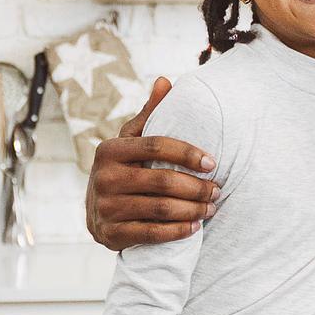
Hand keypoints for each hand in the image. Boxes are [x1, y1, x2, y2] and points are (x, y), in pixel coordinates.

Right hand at [85, 77, 218, 249]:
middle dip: (198, 187)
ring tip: (212, 207)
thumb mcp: (131, 140)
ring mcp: (105, 207)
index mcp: (111, 150)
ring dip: (193, 210)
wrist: (96, 212)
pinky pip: (151, 233)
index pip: (157, 146)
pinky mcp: (110, 233)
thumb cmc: (124, 168)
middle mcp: (104, 178)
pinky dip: (178, 231)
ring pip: (161, 208)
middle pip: (164, 180)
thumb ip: (150, 114)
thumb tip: (165, 80)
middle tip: (218, 190)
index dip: (188, 153)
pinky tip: (195, 227)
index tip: (213, 162)